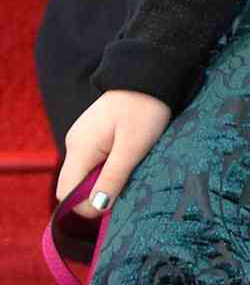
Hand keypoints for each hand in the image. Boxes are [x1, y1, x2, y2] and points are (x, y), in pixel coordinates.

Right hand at [57, 90, 171, 215]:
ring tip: (130, 174)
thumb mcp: (133, 147)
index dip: (86, 206)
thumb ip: (113, 178)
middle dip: (95, 196)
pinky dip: (106, 170)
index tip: (114, 205)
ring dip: (103, 183)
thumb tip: (96, 208)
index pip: (66, 193)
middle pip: (73, 186)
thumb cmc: (145, 109)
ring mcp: (82, 139)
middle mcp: (74, 144)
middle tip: (125, 190)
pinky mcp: (93, 136)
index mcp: (79, 148)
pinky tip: (127, 163)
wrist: (149, 76)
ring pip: (84, 175)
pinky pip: (93, 163)